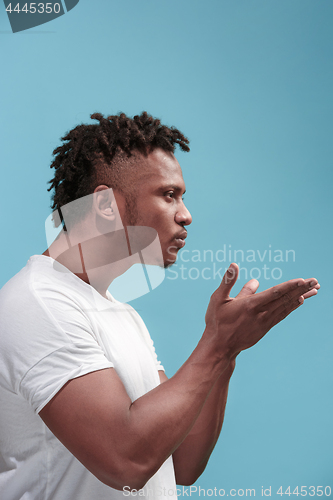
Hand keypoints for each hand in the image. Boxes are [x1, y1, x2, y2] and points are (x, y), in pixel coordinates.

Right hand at [204, 263, 319, 359]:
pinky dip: (292, 307)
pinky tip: (300, 301)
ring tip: (314, 289)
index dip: (290, 286)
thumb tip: (235, 265)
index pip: (275, 293)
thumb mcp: (218, 299)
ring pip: (287, 307)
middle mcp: (261, 314)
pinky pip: (282, 314)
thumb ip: (228, 282)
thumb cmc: (217, 321)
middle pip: (285, 299)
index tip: (302, 280)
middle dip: (301, 289)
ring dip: (301, 297)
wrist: (220, 346)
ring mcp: (265, 322)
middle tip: (315, 281)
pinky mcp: (266, 327)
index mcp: (250, 305)